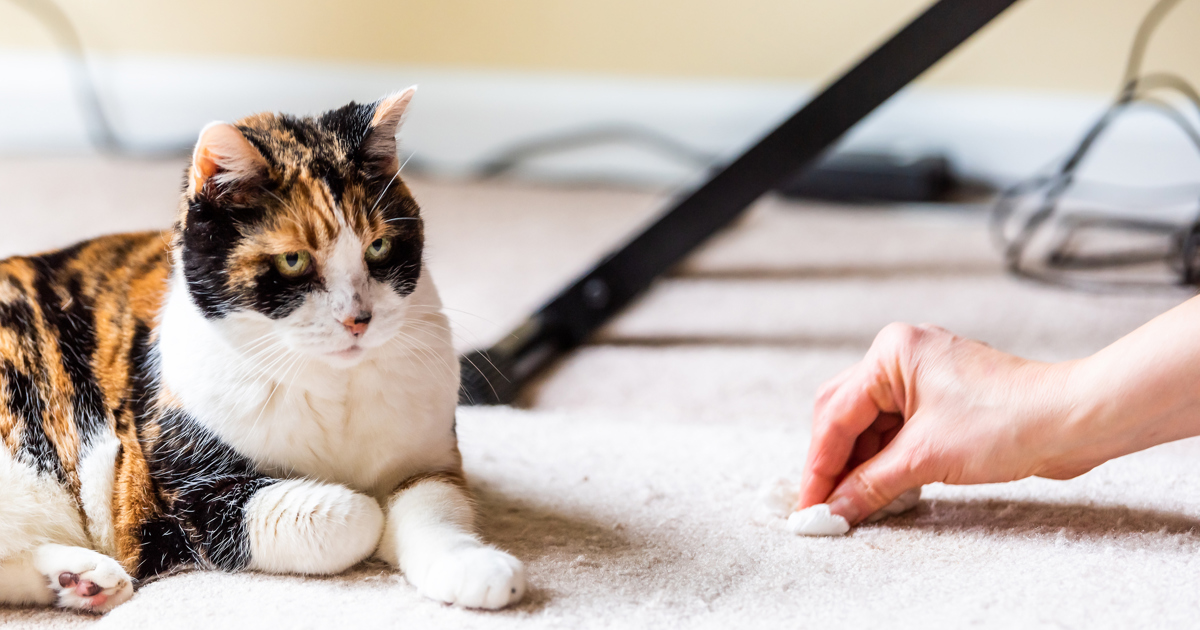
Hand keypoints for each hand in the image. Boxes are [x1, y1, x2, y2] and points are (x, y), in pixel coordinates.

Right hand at [799, 323, 1085, 523]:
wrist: (1075, 420)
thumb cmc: (1009, 421)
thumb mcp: (926, 458)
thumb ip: (870, 485)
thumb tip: (833, 510)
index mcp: (890, 353)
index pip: (836, 415)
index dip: (819, 466)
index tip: (808, 505)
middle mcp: (901, 357)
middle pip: (844, 415)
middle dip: (832, 463)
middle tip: (821, 506)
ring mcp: (922, 377)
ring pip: (870, 425)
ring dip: (860, 465)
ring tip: (849, 505)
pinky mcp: (941, 401)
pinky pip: (896, 431)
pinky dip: (885, 461)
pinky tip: (878, 490)